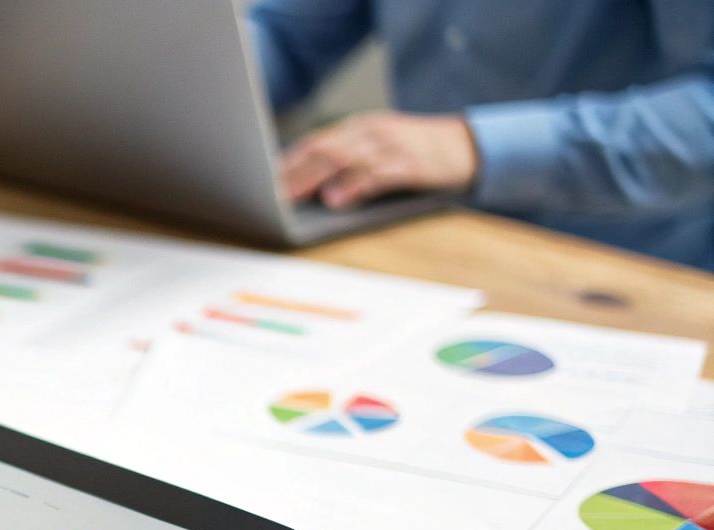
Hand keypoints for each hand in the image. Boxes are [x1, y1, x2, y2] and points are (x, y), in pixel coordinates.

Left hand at [281, 111, 478, 209]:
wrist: (469, 145)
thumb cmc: (416, 153)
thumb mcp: (379, 149)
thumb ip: (347, 162)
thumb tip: (307, 188)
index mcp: (360, 128)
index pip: (315, 142)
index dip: (287, 162)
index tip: (260, 181)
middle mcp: (372, 132)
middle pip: (323, 150)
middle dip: (292, 173)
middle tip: (266, 194)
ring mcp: (391, 146)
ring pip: (344, 160)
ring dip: (314, 179)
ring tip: (289, 197)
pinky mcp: (410, 165)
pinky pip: (376, 175)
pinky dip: (352, 186)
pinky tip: (334, 199)